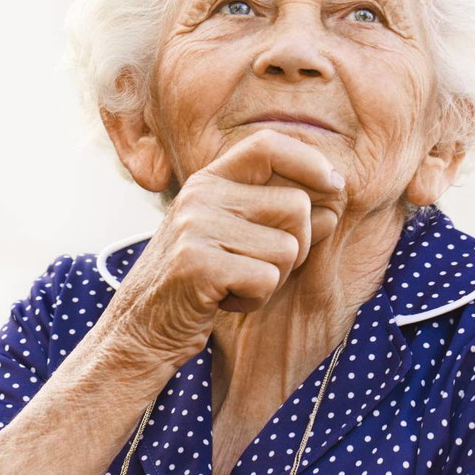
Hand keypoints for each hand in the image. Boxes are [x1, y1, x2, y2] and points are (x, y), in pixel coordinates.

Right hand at [100, 129, 344, 371]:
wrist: (139, 329)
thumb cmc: (193, 284)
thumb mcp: (227, 235)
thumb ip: (273, 212)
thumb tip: (335, 199)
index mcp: (207, 181)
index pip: (267, 145)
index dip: (309, 160)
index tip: (334, 184)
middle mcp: (200, 196)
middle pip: (295, 205)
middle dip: (297, 245)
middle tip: (259, 267)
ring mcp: (196, 228)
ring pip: (288, 247)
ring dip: (274, 279)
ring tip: (235, 285)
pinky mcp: (197, 264)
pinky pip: (266, 279)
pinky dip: (255, 300)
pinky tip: (223, 301)